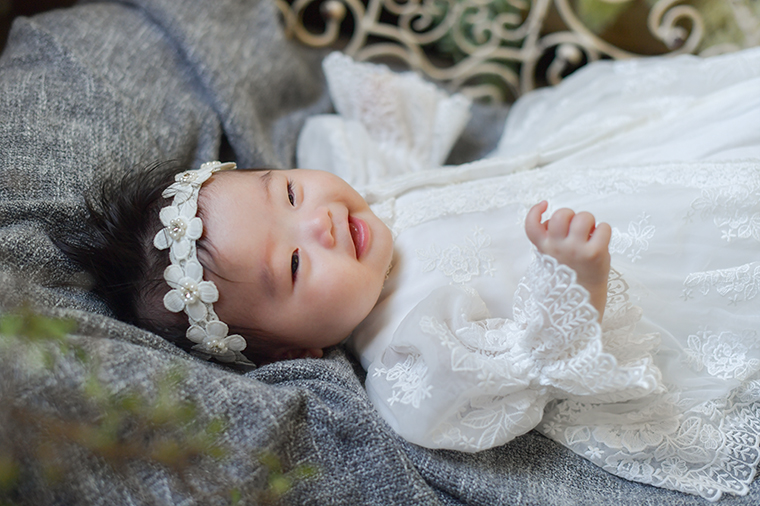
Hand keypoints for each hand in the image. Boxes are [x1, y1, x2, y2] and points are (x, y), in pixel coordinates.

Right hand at [525, 201, 610, 319]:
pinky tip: (600, 242)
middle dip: (571, 215)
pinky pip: (603, 227)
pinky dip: (604, 231)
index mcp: (544, 249)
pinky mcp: (595, 253)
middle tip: (575, 228)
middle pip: (561, 215)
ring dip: (589, 222)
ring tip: (589, 234)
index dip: (536, 210)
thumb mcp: (551, 258)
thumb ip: (550, 239)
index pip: (531, 225)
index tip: (545, 204)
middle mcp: (557, 248)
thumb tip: (557, 217)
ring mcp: (576, 250)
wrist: (582, 302)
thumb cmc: (569, 275)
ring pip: (583, 217)